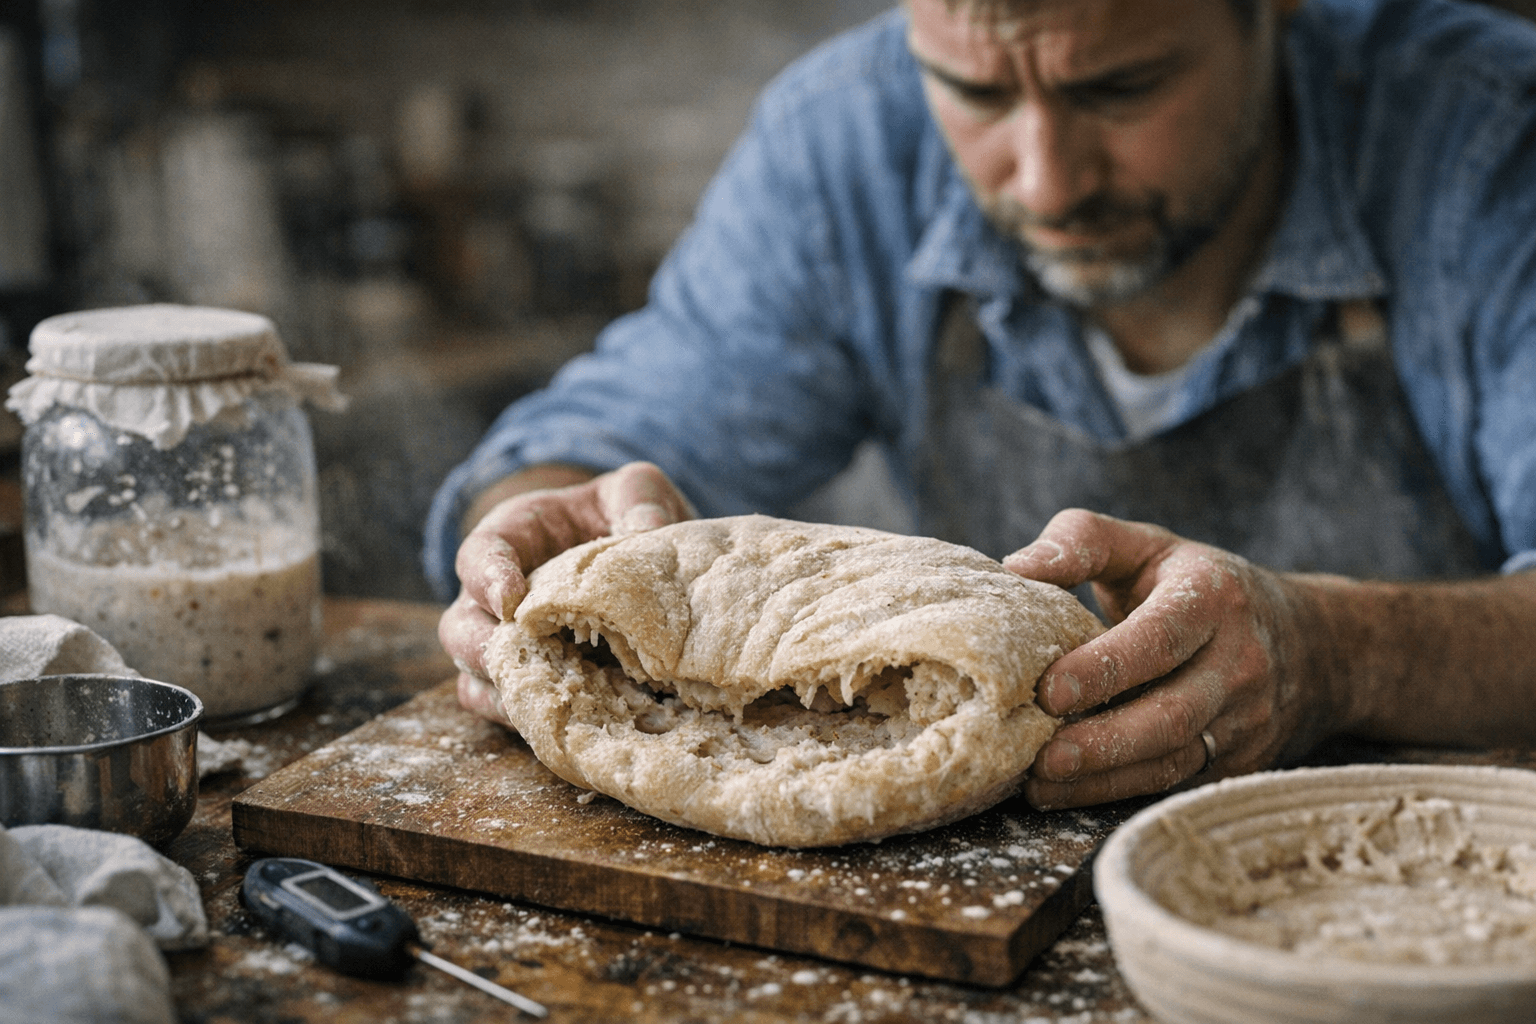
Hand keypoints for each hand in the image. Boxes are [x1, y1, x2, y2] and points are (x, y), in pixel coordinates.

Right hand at [437, 461, 696, 724]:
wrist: (637, 557)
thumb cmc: (624, 515)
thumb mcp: (634, 491)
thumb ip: (638, 499)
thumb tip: (648, 529)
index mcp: (512, 538)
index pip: (479, 555)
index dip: (487, 578)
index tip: (510, 599)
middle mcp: (495, 596)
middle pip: (460, 627)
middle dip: (481, 646)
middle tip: (518, 657)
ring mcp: (508, 644)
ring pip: (473, 678)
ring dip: (504, 691)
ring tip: (545, 698)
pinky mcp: (531, 681)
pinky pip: (506, 711)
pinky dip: (529, 720)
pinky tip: (568, 723)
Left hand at [1002, 509, 1337, 808]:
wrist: (1308, 641)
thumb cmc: (1195, 584)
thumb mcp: (1147, 545)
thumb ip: (1082, 542)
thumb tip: (1016, 567)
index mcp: (1212, 598)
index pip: (1159, 638)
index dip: (1104, 667)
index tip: (1049, 690)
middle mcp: (1238, 662)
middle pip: (1172, 714)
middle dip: (1103, 741)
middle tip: (1041, 757)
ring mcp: (1245, 718)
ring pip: (1174, 759)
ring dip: (1104, 779)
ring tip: (1041, 784)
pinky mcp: (1239, 759)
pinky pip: (1177, 782)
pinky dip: (1119, 792)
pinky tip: (1068, 792)